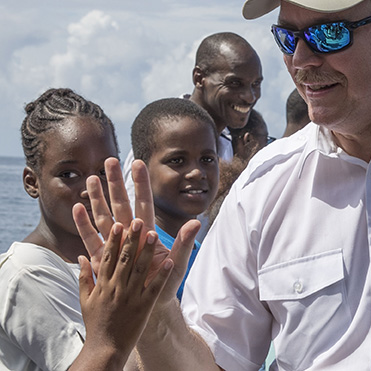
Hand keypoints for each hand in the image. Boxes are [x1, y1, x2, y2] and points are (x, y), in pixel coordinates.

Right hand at [71, 219, 172, 369]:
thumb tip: (81, 257)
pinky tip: (169, 261)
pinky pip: (154, 288)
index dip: (114, 240)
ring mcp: (130, 296)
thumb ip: (84, 277)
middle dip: (132, 239)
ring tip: (155, 234)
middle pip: (125, 258)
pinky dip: (162, 275)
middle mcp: (116, 287)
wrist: (105, 349)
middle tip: (138, 221)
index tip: (119, 223)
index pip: (108, 257)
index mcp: (102, 284)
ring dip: (148, 251)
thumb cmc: (96, 323)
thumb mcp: (85, 299)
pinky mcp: (143, 307)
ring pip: (140, 269)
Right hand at [72, 157, 198, 304]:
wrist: (149, 304)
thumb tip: (196, 222)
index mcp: (148, 232)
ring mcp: (115, 244)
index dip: (141, 184)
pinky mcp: (102, 258)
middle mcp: (131, 234)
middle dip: (115, 183)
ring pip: (104, 216)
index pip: (144, 202)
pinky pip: (92, 238)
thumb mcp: (177, 262)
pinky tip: (78, 208)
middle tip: (109, 161)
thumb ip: (184, 242)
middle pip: (121, 204)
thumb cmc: (165, 281)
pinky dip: (84, 224)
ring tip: (92, 178)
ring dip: (97, 198)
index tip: (138, 163)